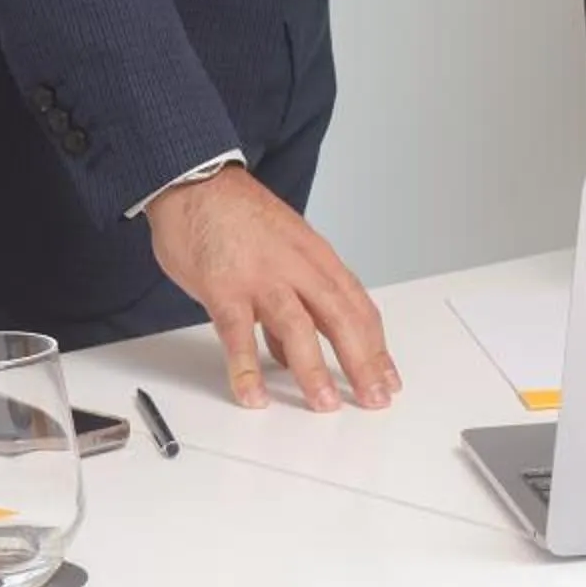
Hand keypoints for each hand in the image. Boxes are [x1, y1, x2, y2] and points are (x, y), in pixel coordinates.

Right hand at [146, 165, 397, 412]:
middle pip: (341, 318)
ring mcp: (262, 276)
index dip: (376, 346)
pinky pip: (237, 333)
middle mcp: (298, 267)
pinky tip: (253, 395)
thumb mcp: (281, 254)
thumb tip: (293, 353)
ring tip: (324, 404)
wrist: (197, 182)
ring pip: (298, 326)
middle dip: (362, 362)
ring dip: (313, 369)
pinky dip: (246, 367)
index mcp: (317, 260)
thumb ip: (292, 302)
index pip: (358, 307)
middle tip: (375, 399)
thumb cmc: (238, 219)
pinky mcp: (223, 286)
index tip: (388, 379)